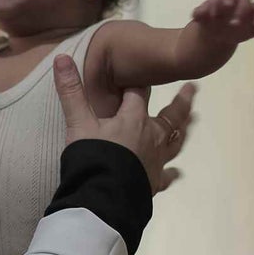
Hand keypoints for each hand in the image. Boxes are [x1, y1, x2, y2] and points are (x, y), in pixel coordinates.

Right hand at [53, 54, 194, 192]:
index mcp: (133, 119)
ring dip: (184, 130)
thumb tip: (61, 57)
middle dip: (181, 101)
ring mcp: (155, 161)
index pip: (138, 93)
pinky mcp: (152, 183)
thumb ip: (71, 91)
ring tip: (193, 121)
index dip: (138, 82)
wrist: (102, 197)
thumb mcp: (77, 122)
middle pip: (170, 115)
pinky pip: (165, 177)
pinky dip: (171, 174)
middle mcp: (151, 137)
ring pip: (175, 141)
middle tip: (192, 88)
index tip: (142, 72)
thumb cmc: (92, 158)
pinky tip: (176, 173)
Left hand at [191, 0, 253, 44]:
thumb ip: (199, 14)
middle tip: (234, 24)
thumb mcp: (201, 18)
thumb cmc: (209, 21)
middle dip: (241, 10)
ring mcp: (251, 13)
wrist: (215, 34)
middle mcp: (240, 3)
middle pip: (245, 1)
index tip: (226, 6)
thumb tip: (197, 14)